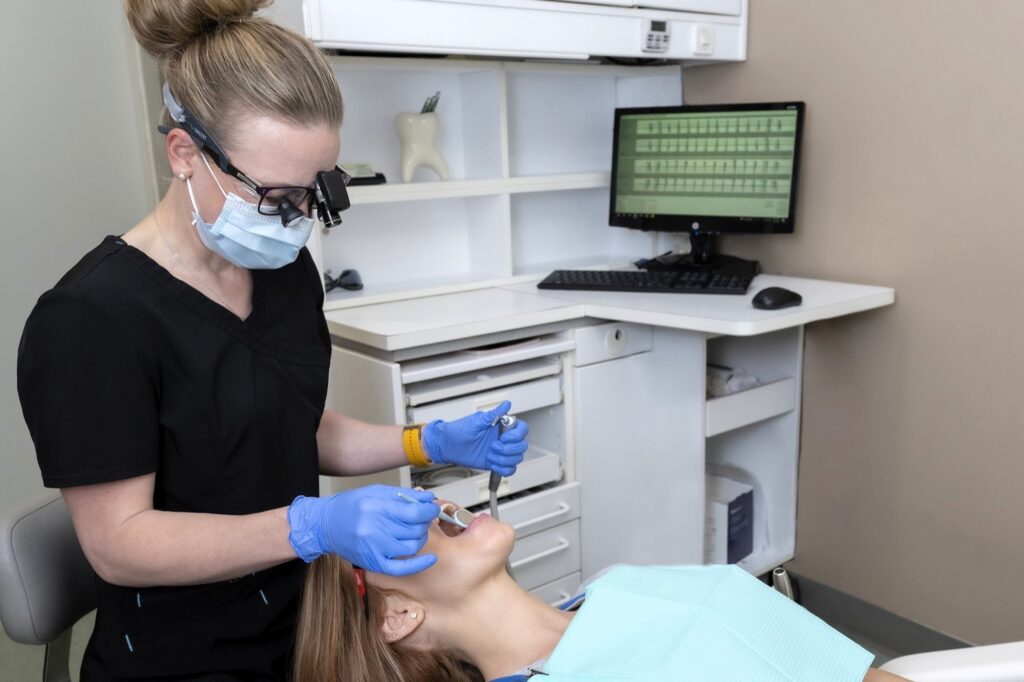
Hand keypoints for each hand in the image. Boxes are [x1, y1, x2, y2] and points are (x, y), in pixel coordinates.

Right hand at [287, 485, 438, 575]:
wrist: (325, 525)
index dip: (429, 510)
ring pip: (412, 547)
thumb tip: (428, 498)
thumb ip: (404, 495)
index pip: (413, 513)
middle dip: (424, 522)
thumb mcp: (376, 492)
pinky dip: (419, 564)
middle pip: (414, 530)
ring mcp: (374, 549)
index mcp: (375, 508)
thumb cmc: (351, 506)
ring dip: (420, 537)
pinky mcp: (373, 563)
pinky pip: (401, 568)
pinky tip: (430, 558)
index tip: (432, 507)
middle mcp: (374, 530)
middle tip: (423, 516)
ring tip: (416, 529)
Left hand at [421, 400, 529, 476]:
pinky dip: (503, 469)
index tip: (503, 437)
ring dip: (503, 459)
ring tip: (489, 455)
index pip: (522, 429)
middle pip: (522, 446)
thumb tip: (506, 404)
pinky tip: (492, 463)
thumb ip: (494, 414)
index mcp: (502, 427)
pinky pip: (509, 469)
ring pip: (516, 458)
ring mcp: (501, 452)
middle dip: (508, 449)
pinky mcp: (496, 463)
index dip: (517, 435)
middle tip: (492, 446)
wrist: (448, 446)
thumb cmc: (460, 431)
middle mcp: (504, 439)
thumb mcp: (477, 421)